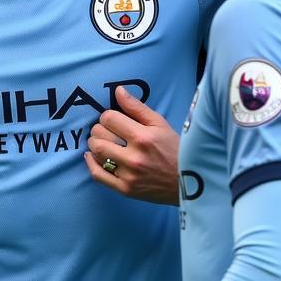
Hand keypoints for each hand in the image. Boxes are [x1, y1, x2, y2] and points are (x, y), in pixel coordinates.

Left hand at [84, 87, 179, 204]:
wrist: (189, 182)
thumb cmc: (175, 149)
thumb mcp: (160, 124)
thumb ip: (137, 107)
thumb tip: (117, 90)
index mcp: (143, 137)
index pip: (109, 118)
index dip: (108, 116)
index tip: (113, 120)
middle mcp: (135, 157)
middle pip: (99, 135)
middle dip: (99, 129)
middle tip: (106, 131)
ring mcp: (129, 175)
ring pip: (96, 152)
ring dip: (94, 144)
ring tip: (102, 141)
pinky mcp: (125, 189)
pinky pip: (98, 175)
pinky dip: (91, 163)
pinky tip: (92, 156)